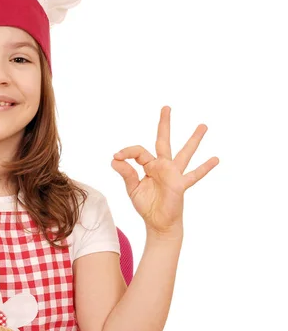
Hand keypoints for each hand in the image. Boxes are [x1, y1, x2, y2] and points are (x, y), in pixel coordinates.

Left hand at [111, 106, 218, 235]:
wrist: (158, 222)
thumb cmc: (147, 205)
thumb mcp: (133, 188)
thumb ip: (126, 173)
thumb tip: (114, 159)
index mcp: (148, 166)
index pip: (138, 151)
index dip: (127, 152)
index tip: (116, 156)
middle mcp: (162, 166)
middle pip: (163, 141)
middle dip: (164, 124)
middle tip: (166, 107)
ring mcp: (173, 174)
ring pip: (184, 153)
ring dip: (193, 140)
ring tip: (203, 125)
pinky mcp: (180, 185)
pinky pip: (194, 175)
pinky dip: (204, 168)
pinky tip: (215, 159)